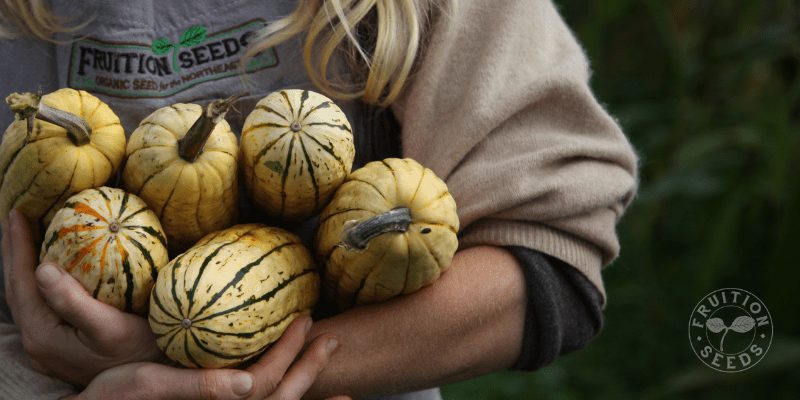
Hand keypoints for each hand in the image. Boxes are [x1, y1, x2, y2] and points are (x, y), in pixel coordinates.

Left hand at [1, 209, 161, 385]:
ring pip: (28, 297)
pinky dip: (42, 280)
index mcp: (42, 334)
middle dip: (14, 252)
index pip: (21, 282)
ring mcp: (49, 345)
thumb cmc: (141, 352)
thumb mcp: (111, 327)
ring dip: (25, 266)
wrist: (155, 382)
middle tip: (15, 217)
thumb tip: (42, 269)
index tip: (17, 213)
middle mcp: (38, 341)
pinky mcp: (62, 344)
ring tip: (27, 237)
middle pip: (18, 288)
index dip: (17, 246)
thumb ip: (74, 302)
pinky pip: (43, 304)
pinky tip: (53, 270)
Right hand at [71, 317, 339, 399]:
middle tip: (330, 337)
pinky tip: (297, 388)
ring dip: (306, 388)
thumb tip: (250, 383)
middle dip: (309, 368)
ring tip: (335, 374)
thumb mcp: (147, 385)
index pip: (264, 380)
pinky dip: (286, 399)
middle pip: (280, 397)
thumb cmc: (113, 396)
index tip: (305, 319)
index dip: (289, 352)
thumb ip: (199, 387)